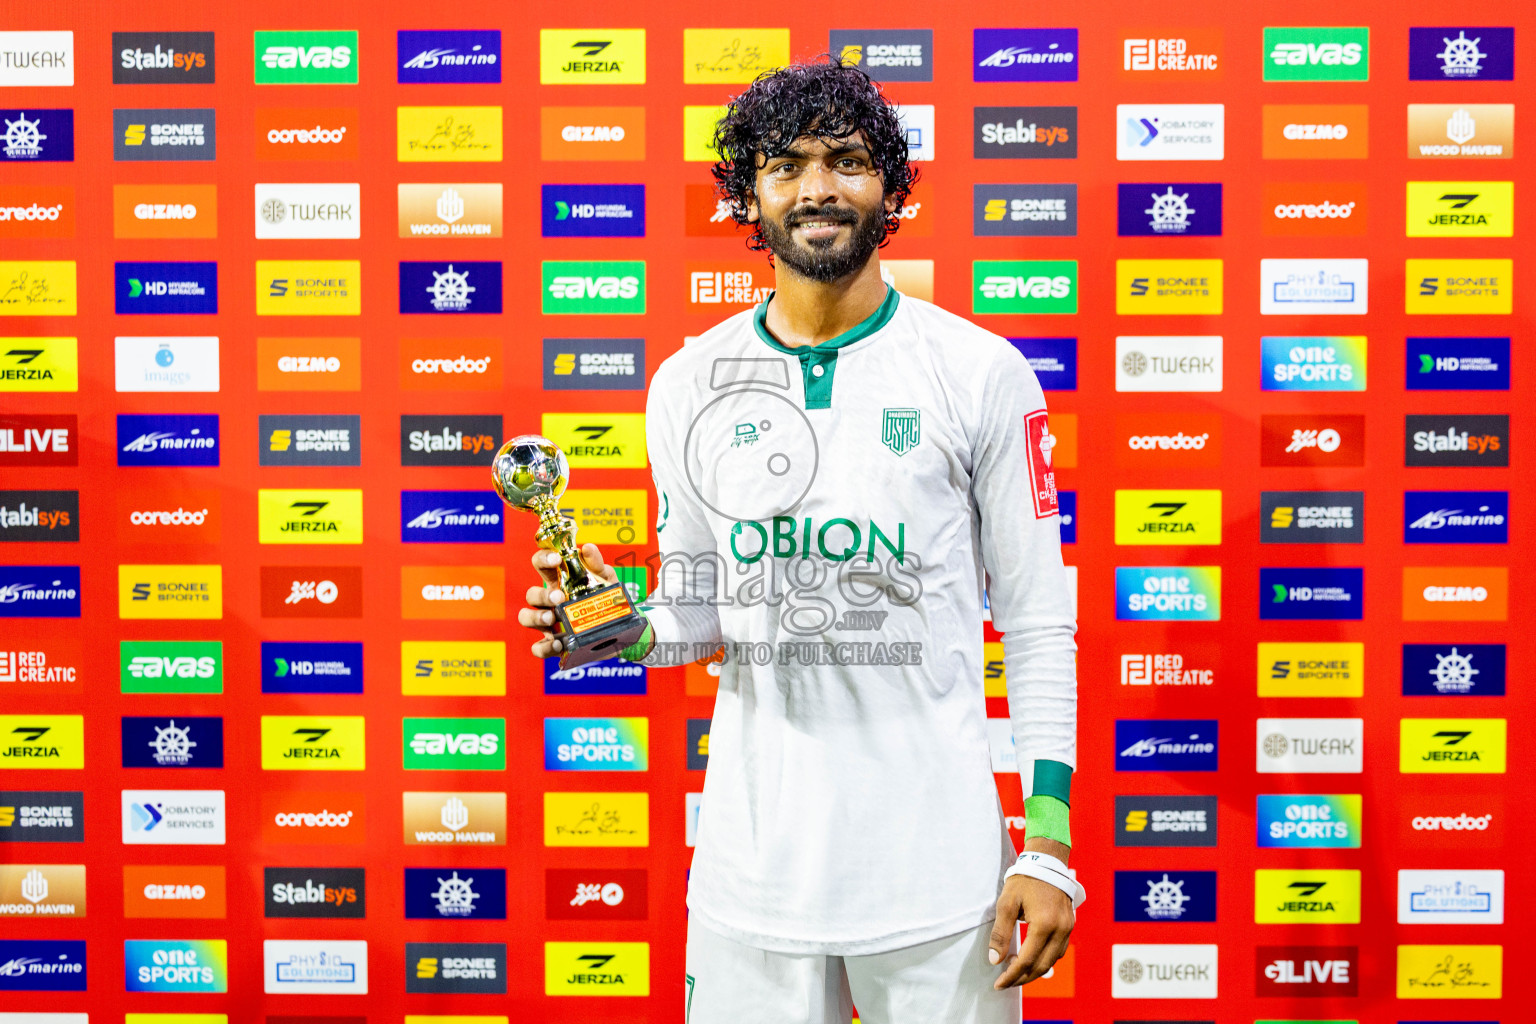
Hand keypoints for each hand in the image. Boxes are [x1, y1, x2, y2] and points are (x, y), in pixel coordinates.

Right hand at [517, 544, 617, 657]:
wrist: (624, 630)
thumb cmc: (608, 600)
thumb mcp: (607, 580)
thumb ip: (598, 565)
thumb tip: (588, 548)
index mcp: (559, 581)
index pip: (541, 564)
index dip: (543, 558)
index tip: (556, 559)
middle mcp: (550, 602)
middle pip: (531, 594)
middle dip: (542, 594)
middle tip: (559, 597)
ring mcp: (550, 624)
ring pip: (526, 617)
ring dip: (535, 617)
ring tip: (552, 618)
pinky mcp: (555, 645)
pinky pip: (538, 648)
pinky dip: (544, 647)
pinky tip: (558, 644)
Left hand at [988, 844, 1074, 988]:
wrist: (1046, 861)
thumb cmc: (1024, 880)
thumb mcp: (1006, 903)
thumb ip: (1001, 933)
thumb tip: (995, 960)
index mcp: (1044, 925)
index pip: (1026, 961)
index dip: (1011, 975)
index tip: (998, 984)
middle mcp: (1060, 930)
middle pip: (1042, 966)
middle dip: (1022, 978)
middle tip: (1005, 982)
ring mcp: (1067, 928)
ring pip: (1052, 961)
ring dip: (1034, 971)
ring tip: (1015, 972)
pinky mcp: (1069, 925)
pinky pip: (1059, 951)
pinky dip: (1045, 960)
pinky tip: (1032, 959)